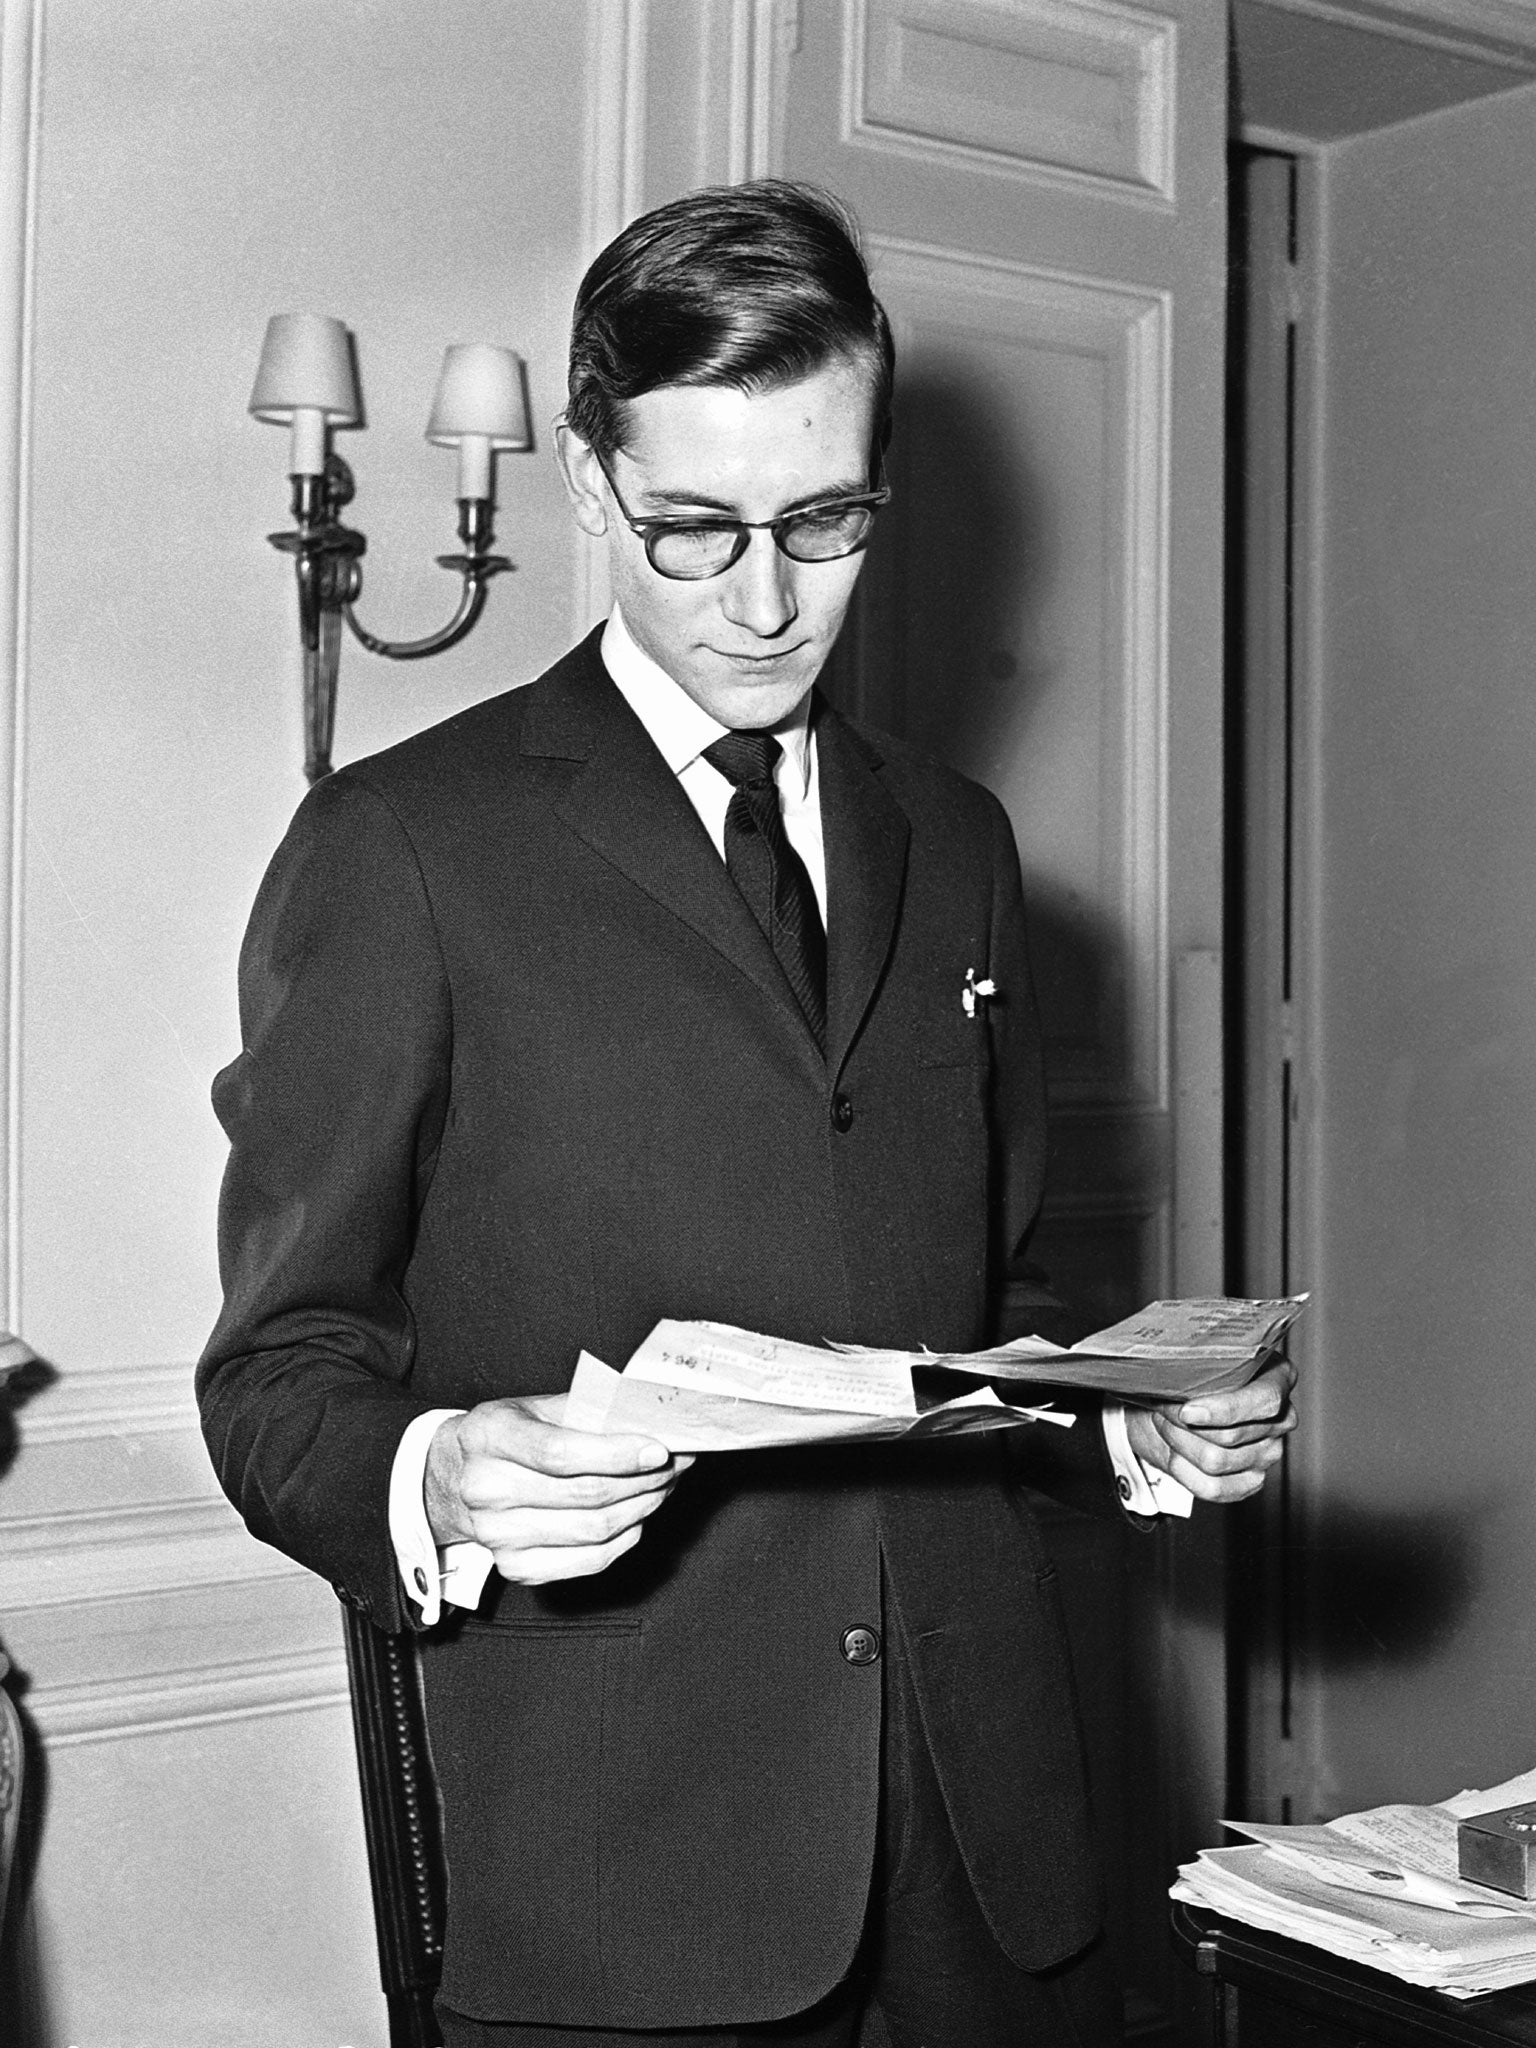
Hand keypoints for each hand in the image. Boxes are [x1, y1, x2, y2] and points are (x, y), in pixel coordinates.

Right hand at [425, 1395, 693, 1584]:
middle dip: (643, 1480)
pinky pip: (588, 1561)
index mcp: (489, 1436)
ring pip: (593, 1530)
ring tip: (664, 1487)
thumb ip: (589, 1411)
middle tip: (676, 1464)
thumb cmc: (509, 1434)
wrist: (455, 1477)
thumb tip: (654, 1420)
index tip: (659, 1449)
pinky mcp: (516, 1567)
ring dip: (641, 1508)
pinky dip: (624, 1539)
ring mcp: (497, 1535)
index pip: (560, 1454)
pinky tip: (638, 1516)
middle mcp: (486, 1489)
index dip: (616, 1454)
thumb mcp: (537, 1406)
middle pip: (584, 1495)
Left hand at [1123, 1358, 1296, 1504]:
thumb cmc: (1191, 1375)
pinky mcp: (1251, 1481)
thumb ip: (1200, 1363)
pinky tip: (1174, 1450)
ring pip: (1216, 1461)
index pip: (1264, 1401)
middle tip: (1163, 1406)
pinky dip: (1182, 1469)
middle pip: (1231, 1435)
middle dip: (1185, 1422)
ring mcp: (1269, 1452)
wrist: (1172, 1405)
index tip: (1187, 1410)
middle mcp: (1281, 1417)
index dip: (1224, 1409)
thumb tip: (1179, 1374)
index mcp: (1278, 1378)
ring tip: (1166, 1422)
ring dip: (1179, 1442)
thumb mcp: (1196, 1358)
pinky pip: (1213, 1488)